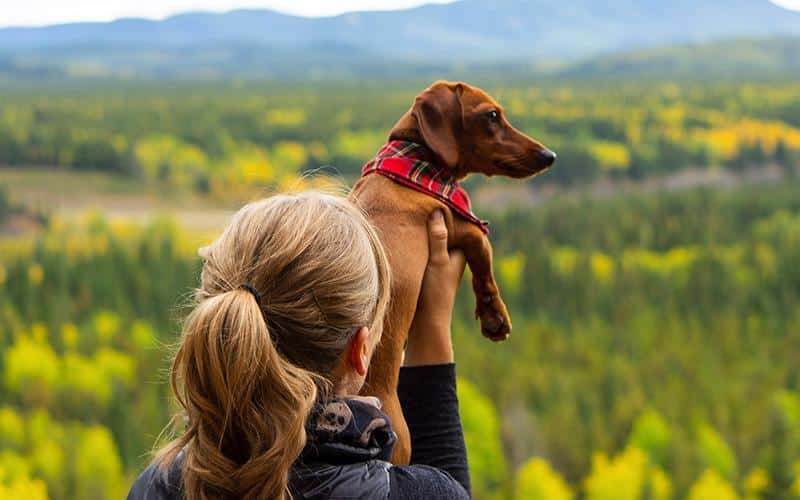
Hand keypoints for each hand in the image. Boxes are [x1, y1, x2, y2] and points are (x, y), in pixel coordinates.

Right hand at [404, 210, 465, 365]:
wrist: (424, 325)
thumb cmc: (435, 293)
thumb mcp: (437, 261)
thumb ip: (438, 237)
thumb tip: (439, 211)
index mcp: (461, 253)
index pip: (455, 226)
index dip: (446, 213)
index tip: (433, 196)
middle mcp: (451, 259)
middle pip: (441, 234)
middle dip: (430, 222)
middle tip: (414, 202)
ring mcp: (437, 266)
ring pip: (429, 243)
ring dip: (419, 234)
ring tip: (405, 215)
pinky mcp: (424, 274)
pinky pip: (419, 252)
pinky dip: (413, 245)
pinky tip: (398, 236)